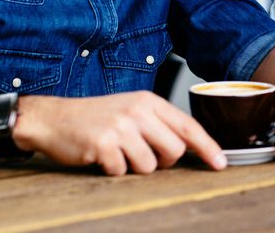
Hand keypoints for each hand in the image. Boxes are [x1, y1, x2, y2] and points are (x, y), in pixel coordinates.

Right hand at [13, 92, 225, 175]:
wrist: (54, 118)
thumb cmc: (96, 118)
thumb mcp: (131, 110)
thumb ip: (158, 125)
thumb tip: (187, 148)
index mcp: (149, 101)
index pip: (188, 126)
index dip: (207, 147)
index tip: (220, 163)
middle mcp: (138, 111)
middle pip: (174, 150)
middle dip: (162, 161)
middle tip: (141, 154)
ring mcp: (121, 127)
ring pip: (149, 166)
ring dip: (134, 167)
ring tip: (118, 152)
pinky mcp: (103, 144)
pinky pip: (122, 172)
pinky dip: (113, 171)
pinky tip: (101, 156)